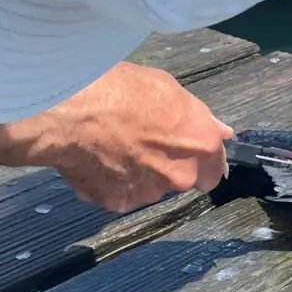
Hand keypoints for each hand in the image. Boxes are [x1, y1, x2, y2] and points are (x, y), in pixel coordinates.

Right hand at [7, 62, 232, 212]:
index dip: (200, 160)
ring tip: (113, 147)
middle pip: (181, 179)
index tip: (186, 153)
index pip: (215, 168)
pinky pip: (120, 194)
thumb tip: (221, 131)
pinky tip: (97, 159)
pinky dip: (112, 182)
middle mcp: (181, 175)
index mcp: (200, 145)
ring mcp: (149, 193)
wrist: (70, 111)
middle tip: (141, 143)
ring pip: (150, 187)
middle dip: (167, 167)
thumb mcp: (168, 88)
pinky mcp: (118, 203)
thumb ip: (198, 117)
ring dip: (139, 175)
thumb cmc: (120, 90)